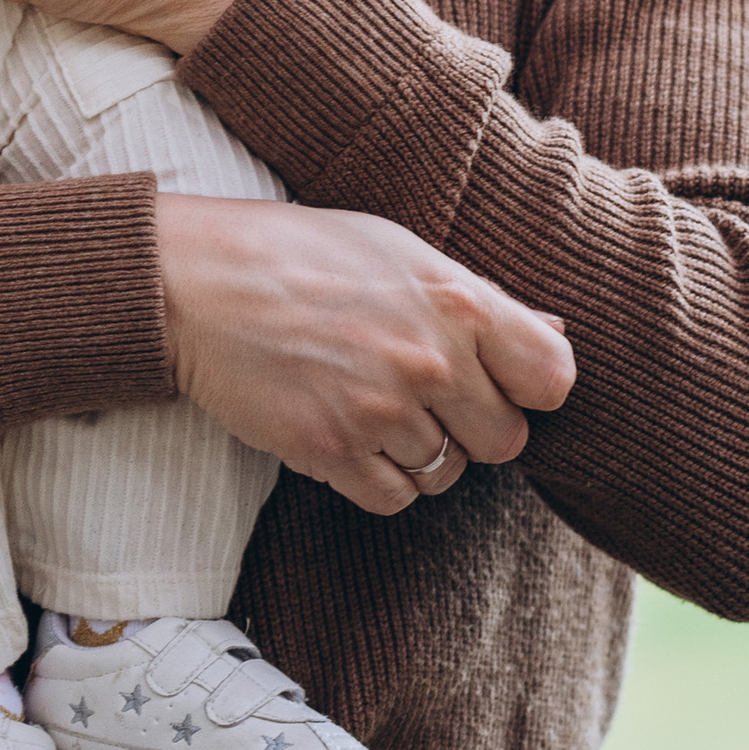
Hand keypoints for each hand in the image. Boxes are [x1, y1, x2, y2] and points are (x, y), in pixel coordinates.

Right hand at [157, 191, 575, 514]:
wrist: (193, 282)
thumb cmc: (298, 253)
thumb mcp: (398, 251)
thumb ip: (479, 299)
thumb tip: (555, 332)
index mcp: (456, 302)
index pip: (553, 378)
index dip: (530, 387)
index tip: (498, 381)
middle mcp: (428, 359)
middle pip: (503, 441)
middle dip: (469, 426)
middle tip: (419, 394)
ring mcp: (379, 410)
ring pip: (445, 473)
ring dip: (415, 450)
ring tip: (366, 402)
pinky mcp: (331, 450)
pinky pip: (393, 498)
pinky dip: (375, 478)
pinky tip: (343, 432)